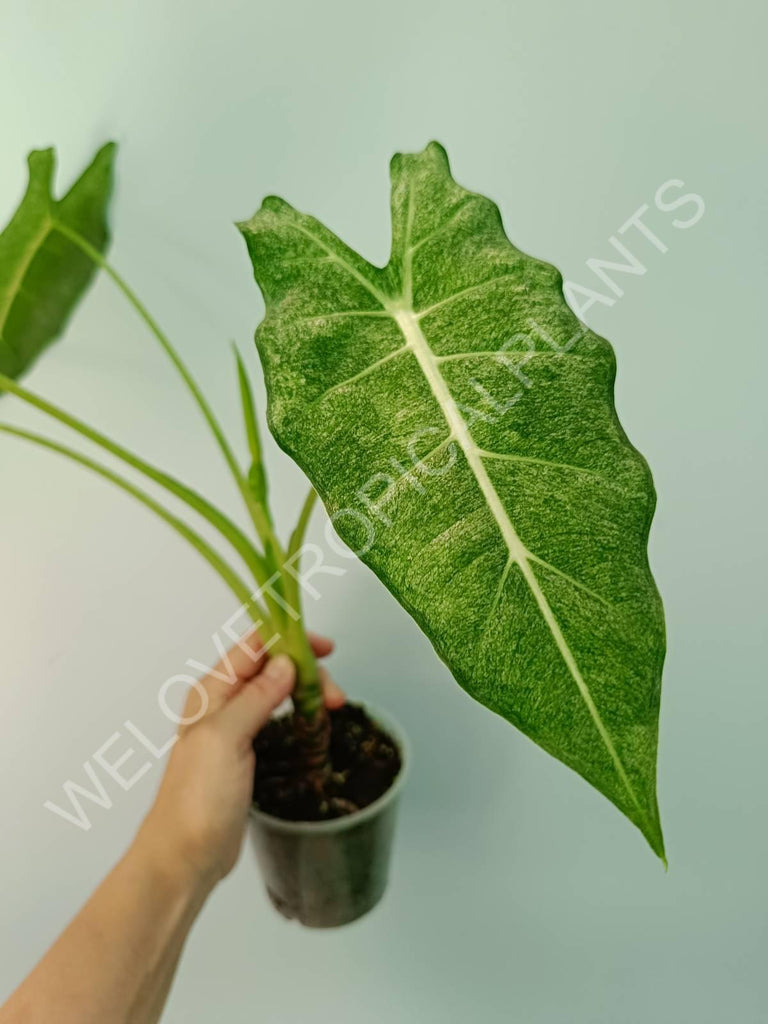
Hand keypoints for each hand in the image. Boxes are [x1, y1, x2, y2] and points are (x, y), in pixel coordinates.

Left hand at [135, 632, 342, 892]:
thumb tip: (286, 663)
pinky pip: (276, 721)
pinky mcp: (245, 755)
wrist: (184, 857)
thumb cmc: (197, 800)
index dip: (291, 640)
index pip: (255, 646)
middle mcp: (221, 704)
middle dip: (307, 673)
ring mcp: (233, 730)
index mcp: (211, 691)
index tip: (326, 650)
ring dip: (306, 693)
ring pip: (277, 693)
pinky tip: (314, 727)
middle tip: (335, 699)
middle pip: (271, 668)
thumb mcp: (227, 738)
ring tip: (330, 711)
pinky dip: (299, 716)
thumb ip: (256, 696)